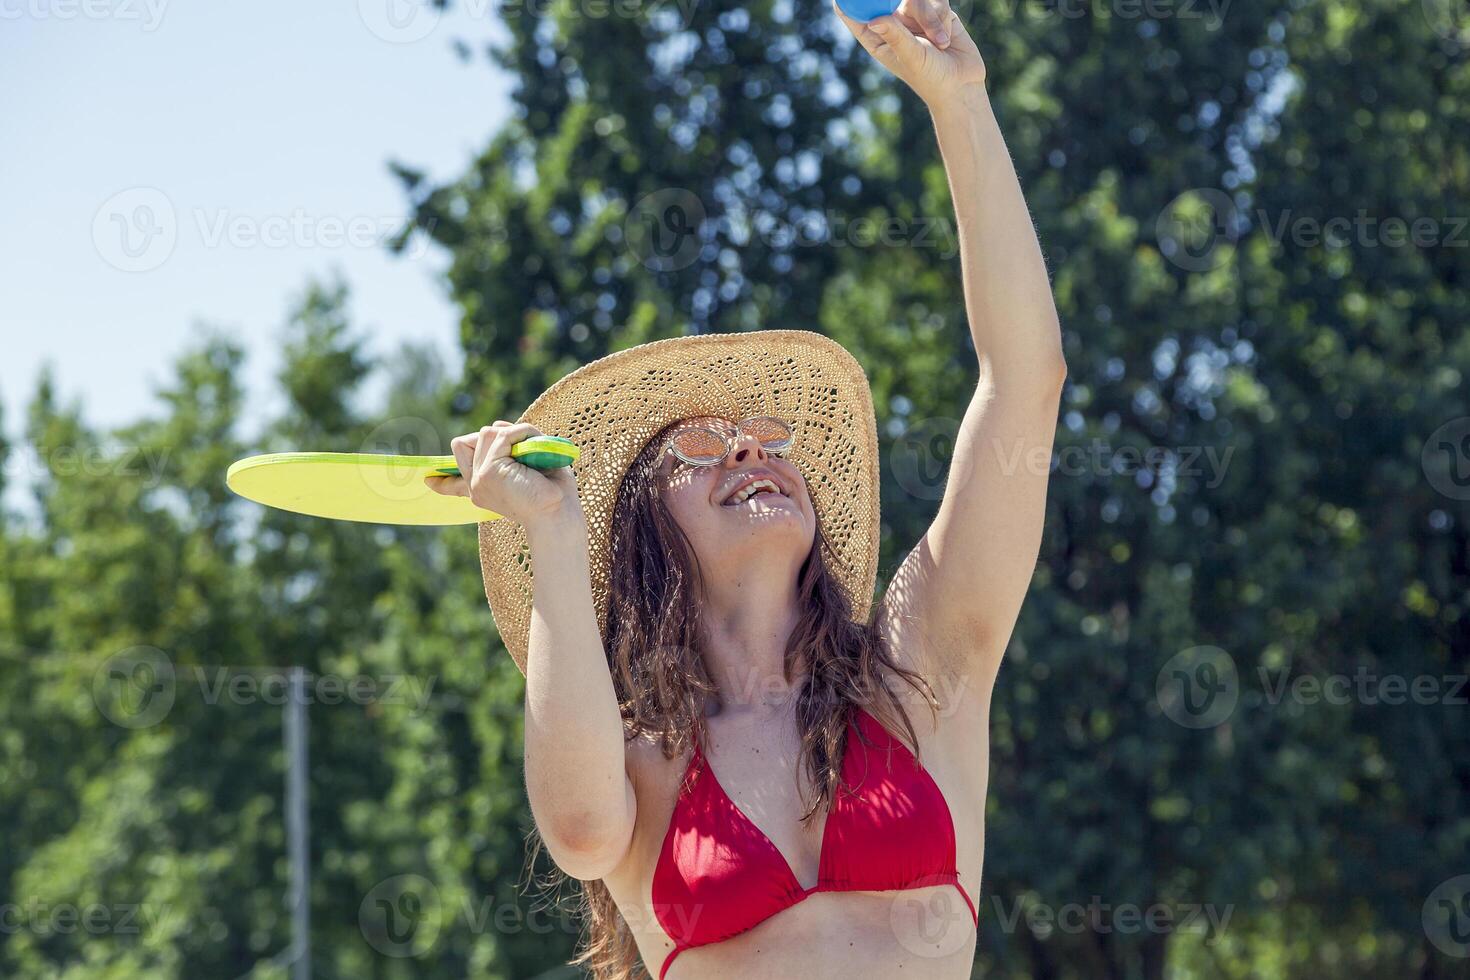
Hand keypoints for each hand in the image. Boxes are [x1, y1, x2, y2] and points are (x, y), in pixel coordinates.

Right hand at [425, 420, 581, 527]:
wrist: (559, 513)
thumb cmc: (554, 492)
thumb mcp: (528, 465)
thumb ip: (508, 447)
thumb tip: (495, 427)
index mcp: (485, 490)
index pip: (456, 485)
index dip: (443, 481)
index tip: (428, 481)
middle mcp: (477, 486)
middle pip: (465, 442)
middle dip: (494, 436)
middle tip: (523, 451)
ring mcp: (479, 479)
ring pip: (486, 432)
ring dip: (516, 433)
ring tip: (535, 453)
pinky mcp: (488, 472)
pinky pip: (503, 434)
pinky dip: (523, 433)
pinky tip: (535, 450)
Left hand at [832, 0, 985, 105]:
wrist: (962, 85)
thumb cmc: (931, 79)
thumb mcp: (911, 57)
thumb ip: (895, 34)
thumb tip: (874, 19)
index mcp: (876, 38)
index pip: (853, 13)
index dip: (848, 0)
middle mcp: (892, 24)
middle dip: (896, 0)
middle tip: (904, 12)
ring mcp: (914, 16)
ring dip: (930, 18)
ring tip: (940, 43)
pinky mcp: (936, 11)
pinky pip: (937, 0)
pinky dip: (942, 17)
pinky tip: (946, 38)